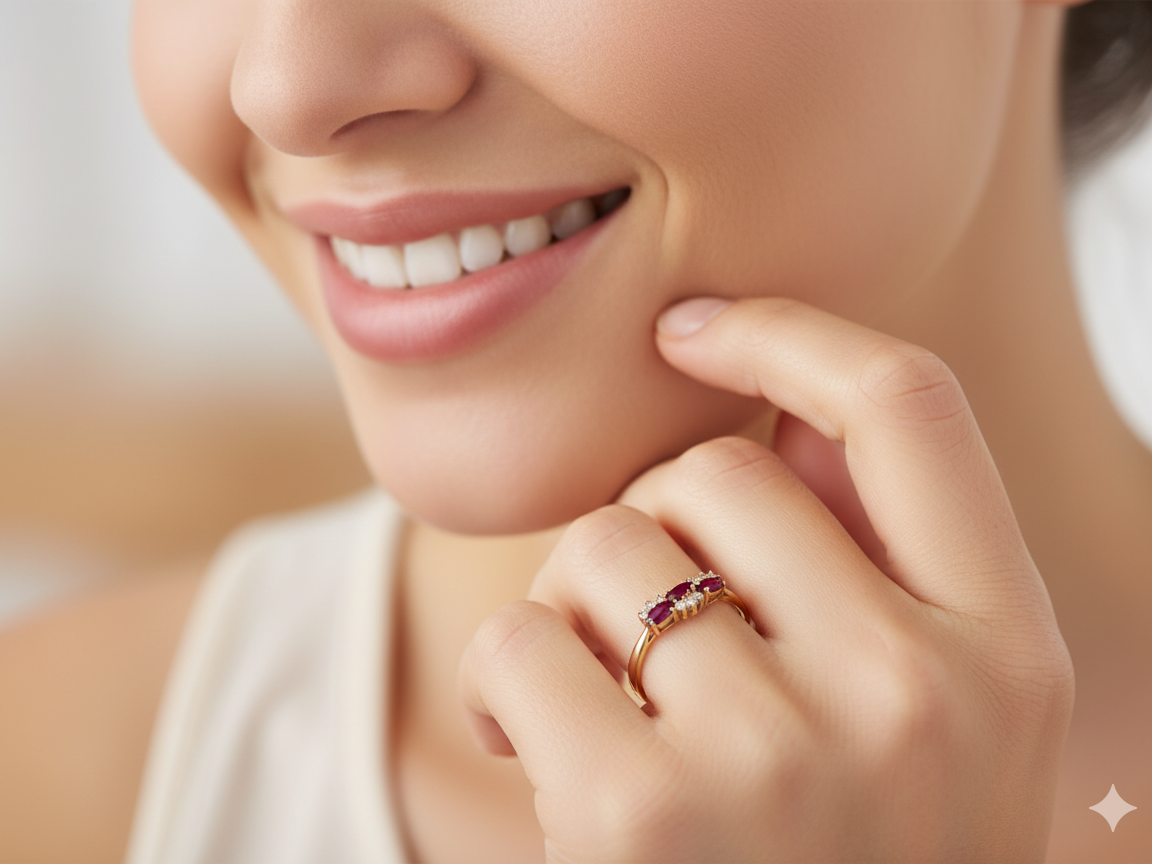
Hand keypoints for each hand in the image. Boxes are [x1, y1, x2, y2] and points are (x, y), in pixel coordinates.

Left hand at [459, 297, 1073, 862]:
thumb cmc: (844, 861)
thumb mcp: (924, 728)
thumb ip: (867, 569)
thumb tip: (774, 417)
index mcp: (1005, 653)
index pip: (909, 406)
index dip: (788, 334)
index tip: (691, 330)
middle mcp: (915, 694)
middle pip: (713, 474)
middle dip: (655, 529)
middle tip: (651, 633)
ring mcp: (783, 758)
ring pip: (605, 546)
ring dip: (577, 608)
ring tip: (606, 705)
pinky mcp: (641, 816)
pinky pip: (523, 638)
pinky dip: (512, 678)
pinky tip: (545, 751)